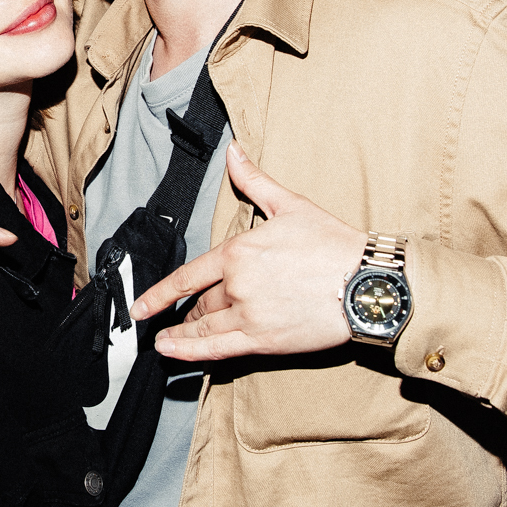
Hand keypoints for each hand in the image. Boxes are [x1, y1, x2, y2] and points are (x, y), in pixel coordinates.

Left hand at [134, 144, 365, 361]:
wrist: (366, 283)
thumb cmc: (333, 243)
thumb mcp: (291, 205)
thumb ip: (254, 181)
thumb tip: (233, 152)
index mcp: (238, 252)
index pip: (189, 276)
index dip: (160, 293)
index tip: (140, 305)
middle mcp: (238, 285)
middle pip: (201, 303)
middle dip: (187, 312)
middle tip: (174, 320)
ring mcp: (249, 315)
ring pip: (205, 327)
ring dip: (181, 335)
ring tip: (164, 342)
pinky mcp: (265, 340)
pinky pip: (218, 349)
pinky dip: (191, 352)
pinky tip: (173, 353)